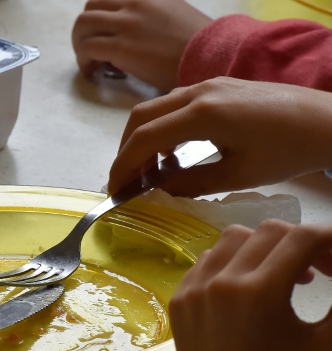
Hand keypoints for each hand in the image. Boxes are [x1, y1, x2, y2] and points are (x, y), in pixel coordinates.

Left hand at [72, 0, 209, 90]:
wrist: (212, 56)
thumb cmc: (199, 44)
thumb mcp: (174, 14)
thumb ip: (151, 15)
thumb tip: (134, 32)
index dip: (99, 14)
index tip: (101, 32)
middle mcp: (134, 2)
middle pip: (90, 7)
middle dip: (84, 29)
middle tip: (89, 49)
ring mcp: (127, 23)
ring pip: (83, 25)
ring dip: (79, 44)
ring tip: (89, 61)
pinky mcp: (121, 46)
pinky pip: (88, 48)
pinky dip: (84, 61)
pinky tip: (92, 72)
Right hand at [108, 77, 331, 195]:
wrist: (326, 122)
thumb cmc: (287, 153)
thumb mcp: (238, 176)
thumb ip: (191, 184)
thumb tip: (160, 188)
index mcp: (203, 115)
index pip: (146, 137)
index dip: (124, 165)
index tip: (115, 190)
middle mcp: (199, 92)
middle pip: (141, 116)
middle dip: (126, 150)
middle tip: (126, 180)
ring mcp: (208, 85)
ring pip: (156, 108)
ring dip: (143, 137)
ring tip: (148, 171)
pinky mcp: (218, 86)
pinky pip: (174, 104)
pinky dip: (162, 127)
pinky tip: (173, 153)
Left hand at [170, 220, 331, 350]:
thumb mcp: (328, 346)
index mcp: (260, 292)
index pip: (303, 238)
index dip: (331, 241)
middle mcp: (220, 282)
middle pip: (270, 232)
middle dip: (302, 243)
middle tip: (320, 269)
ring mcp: (193, 289)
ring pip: (234, 239)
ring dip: (265, 248)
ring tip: (285, 277)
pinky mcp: (178, 300)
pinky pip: (207, 261)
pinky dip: (233, 263)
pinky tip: (250, 287)